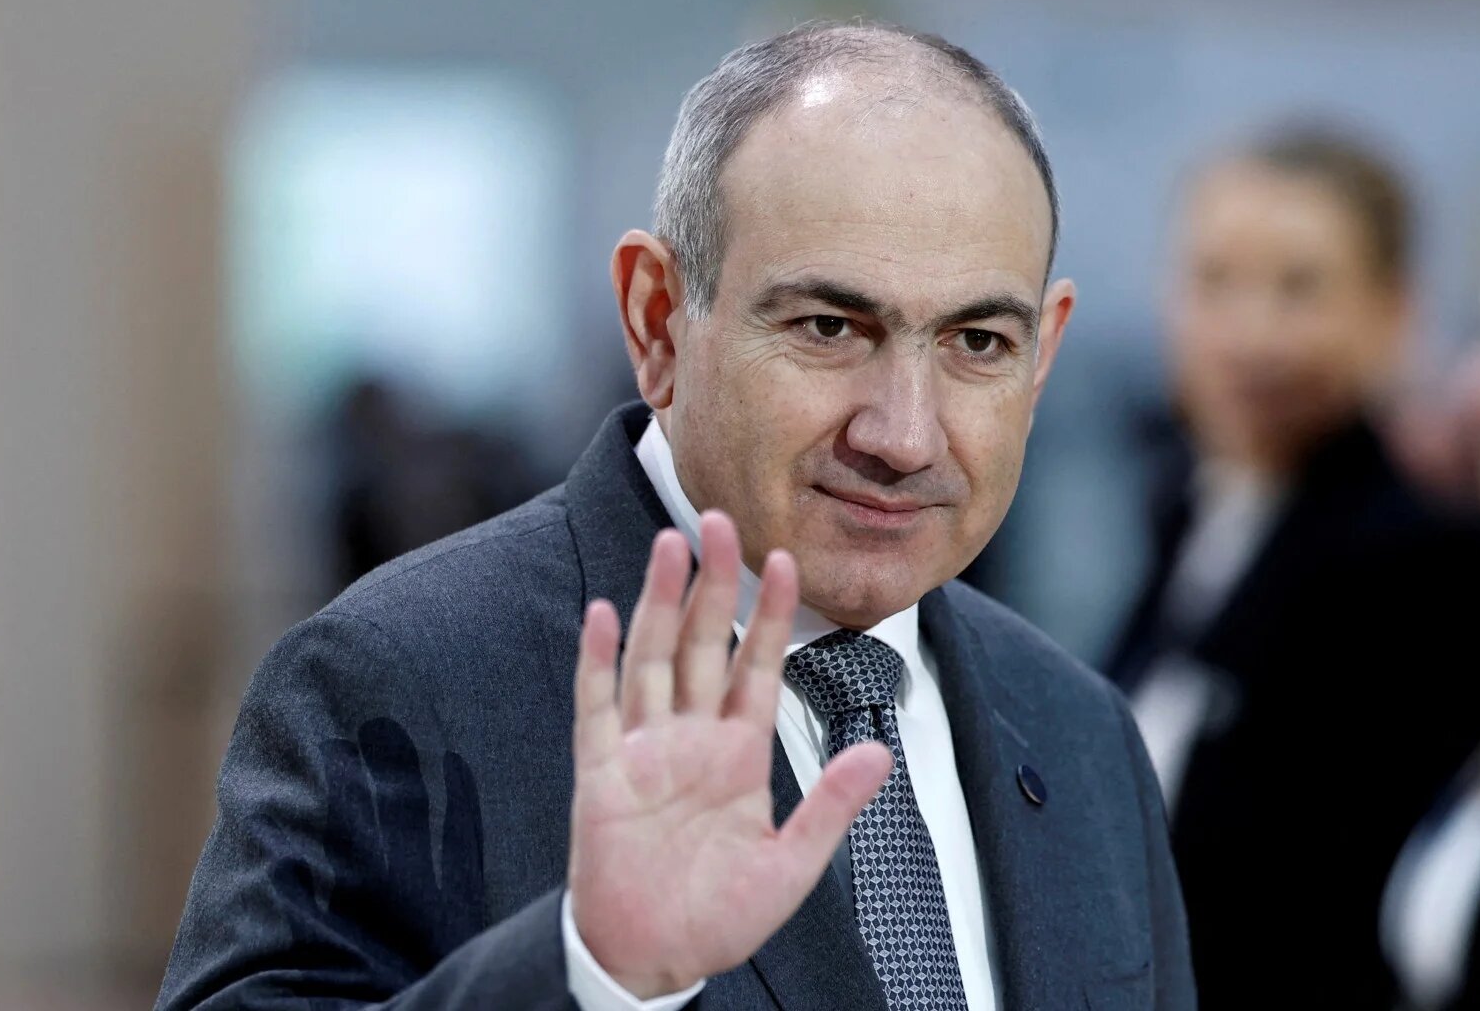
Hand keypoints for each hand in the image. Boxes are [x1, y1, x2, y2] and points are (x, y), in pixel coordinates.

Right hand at [567, 511, 893, 997]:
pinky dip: (597, 660)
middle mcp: (689, 739)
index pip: (757, 665)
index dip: (769, 613)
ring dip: (661, 601)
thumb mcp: (790, 865)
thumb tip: (883, 752)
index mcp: (738, 753)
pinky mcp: (601, 776)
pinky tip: (602, 612)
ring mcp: (643, 752)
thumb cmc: (718, 918)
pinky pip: (596, 708)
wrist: (651, 961)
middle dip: (714, 582)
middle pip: (702, 643)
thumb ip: (832, 806)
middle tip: (723, 517)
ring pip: (651, 657)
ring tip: (672, 543)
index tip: (788, 558)